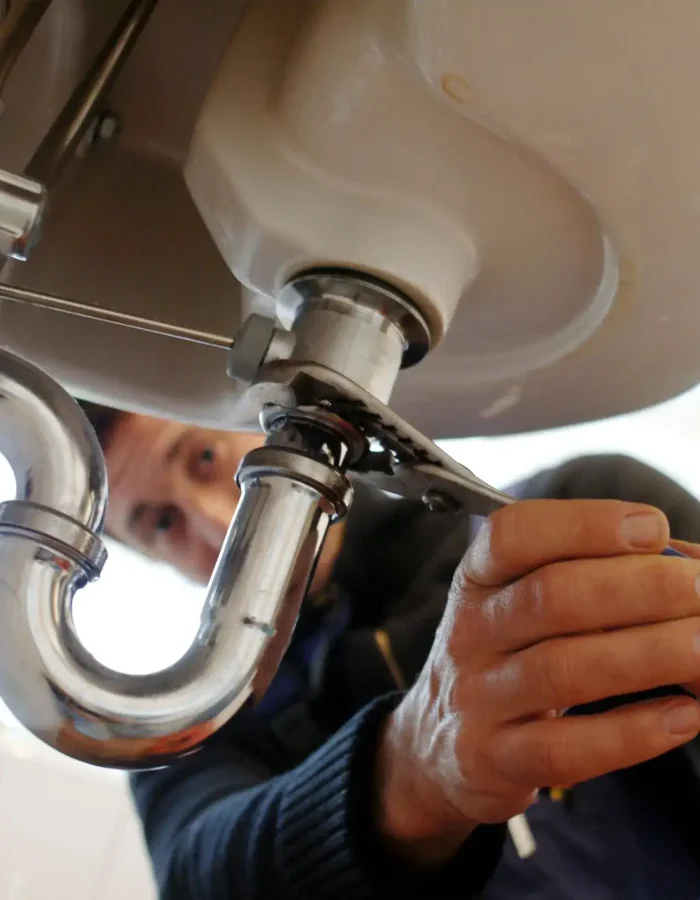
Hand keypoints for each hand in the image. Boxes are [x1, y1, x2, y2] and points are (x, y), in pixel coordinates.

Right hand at [376, 500, 699, 865]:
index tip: (652, 528)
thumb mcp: (526, 602)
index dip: (584, 524)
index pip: (513, 534)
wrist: (438, 743)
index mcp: (478, 578)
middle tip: (699, 591)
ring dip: (649, 654)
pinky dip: (633, 733)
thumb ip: (599, 574)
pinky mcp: (495, 759)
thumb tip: (690, 564)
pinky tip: (685, 716)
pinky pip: (564, 748)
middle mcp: (470, 631)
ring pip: (563, 670)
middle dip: (639, 588)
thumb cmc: (509, 655)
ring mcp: (477, 697)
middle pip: (550, 597)